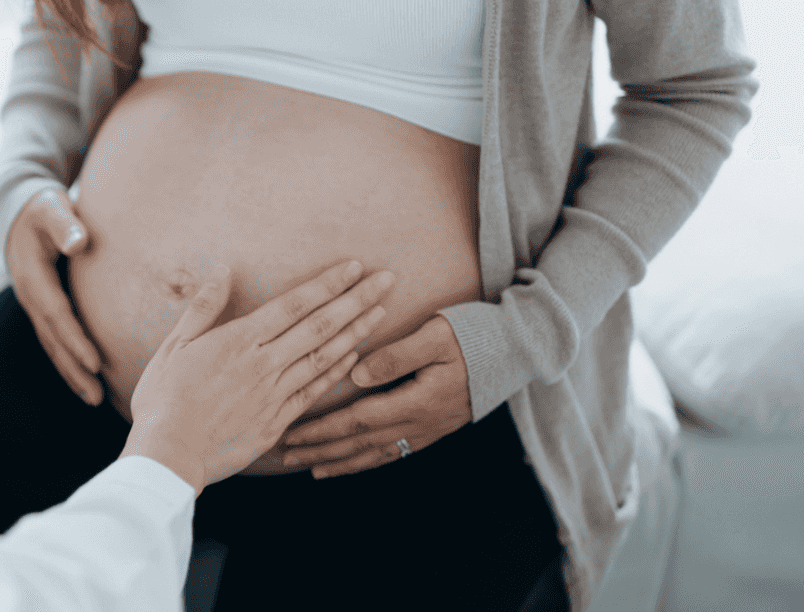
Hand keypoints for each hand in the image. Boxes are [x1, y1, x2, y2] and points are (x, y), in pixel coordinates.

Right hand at [6, 186, 104, 405]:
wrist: (19, 211)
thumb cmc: (43, 209)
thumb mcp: (52, 208)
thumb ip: (66, 224)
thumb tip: (79, 242)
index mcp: (33, 275)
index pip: (56, 313)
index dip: (75, 339)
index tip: (95, 362)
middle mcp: (30, 296)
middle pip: (53, 340)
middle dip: (74, 370)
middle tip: (97, 396)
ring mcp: (34, 304)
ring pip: (52, 345)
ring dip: (71, 373)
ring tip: (94, 398)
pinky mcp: (42, 307)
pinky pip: (54, 339)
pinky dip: (68, 361)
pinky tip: (85, 379)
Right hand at [120, 260, 396, 495]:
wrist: (169, 454)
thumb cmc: (164, 399)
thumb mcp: (174, 345)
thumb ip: (203, 307)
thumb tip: (223, 271)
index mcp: (239, 340)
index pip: (293, 304)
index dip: (327, 284)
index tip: (353, 266)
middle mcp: (264, 363)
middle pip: (319, 325)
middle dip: (356, 300)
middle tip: (387, 280)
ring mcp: (274, 393)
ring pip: (324, 356)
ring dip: (357, 331)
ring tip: (382, 312)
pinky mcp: (277, 421)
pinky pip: (314, 391)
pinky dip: (336, 370)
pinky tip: (355, 355)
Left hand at [280, 313, 471, 478]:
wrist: (517, 351)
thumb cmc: (474, 335)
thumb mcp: (436, 335)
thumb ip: (396, 356)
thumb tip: (355, 374)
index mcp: (416, 401)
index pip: (358, 421)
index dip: (322, 430)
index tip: (292, 434)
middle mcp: (420, 423)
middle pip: (361, 444)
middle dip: (320, 452)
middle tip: (286, 457)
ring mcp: (428, 430)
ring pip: (376, 454)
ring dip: (340, 463)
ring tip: (311, 469)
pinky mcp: (434, 429)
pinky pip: (394, 453)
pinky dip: (368, 461)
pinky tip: (353, 464)